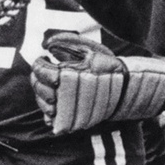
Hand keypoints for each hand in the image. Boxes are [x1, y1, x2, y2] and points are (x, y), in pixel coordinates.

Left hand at [33, 33, 164, 132]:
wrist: (126, 89)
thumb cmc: (108, 68)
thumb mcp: (89, 50)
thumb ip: (66, 43)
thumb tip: (46, 44)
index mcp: (67, 75)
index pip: (40, 71)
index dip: (38, 64)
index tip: (42, 59)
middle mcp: (64, 93)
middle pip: (39, 88)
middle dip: (38, 80)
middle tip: (43, 74)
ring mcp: (68, 109)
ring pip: (43, 105)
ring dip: (42, 96)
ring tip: (51, 88)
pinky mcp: (72, 120)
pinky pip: (51, 119)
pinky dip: (50, 112)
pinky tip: (55, 102)